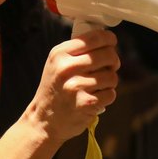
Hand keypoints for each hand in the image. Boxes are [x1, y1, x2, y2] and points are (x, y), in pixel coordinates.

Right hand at [29, 28, 119, 142]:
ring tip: (98, 86)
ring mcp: (76, 86)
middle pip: (108, 55)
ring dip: (110, 82)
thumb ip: (78, 51)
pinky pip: (110, 94)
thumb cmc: (55, 90)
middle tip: (109, 67)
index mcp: (60, 53)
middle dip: (114, 62)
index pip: (95, 38)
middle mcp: (67, 67)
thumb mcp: (57, 64)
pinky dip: (107, 96)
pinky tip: (95, 98)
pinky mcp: (86, 103)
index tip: (112, 43)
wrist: (44, 120)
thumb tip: (107, 42)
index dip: (109, 39)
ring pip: (112, 76)